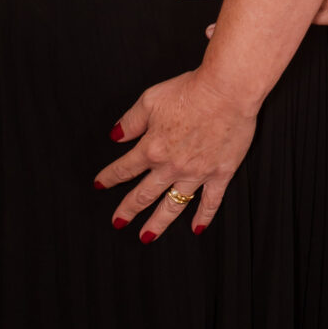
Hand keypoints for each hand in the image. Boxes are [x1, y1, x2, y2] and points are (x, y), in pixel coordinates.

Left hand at [96, 64, 257, 238]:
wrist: (227, 91)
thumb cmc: (190, 91)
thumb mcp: (150, 100)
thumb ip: (131, 121)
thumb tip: (116, 136)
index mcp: (152, 148)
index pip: (124, 168)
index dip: (109, 177)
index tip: (100, 184)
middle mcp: (171, 166)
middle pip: (144, 194)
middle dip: (128, 210)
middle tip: (118, 222)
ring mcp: (196, 174)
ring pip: (173, 205)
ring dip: (158, 223)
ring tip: (147, 237)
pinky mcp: (220, 173)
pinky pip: (210, 202)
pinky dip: (203, 217)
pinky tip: (196, 228)